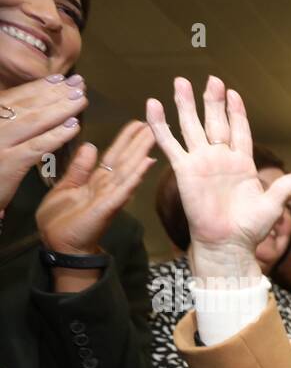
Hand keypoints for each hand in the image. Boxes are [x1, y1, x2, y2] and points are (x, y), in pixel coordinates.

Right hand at [0, 75, 89, 213]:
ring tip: (81, 100)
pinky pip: (38, 145)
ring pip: (35, 121)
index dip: (40, 86)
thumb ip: (8, 119)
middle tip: (79, 84)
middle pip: (28, 105)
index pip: (16, 96)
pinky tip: (75, 127)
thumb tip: (32, 103)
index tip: (61, 78)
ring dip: (61, 108)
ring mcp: (0, 142)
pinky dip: (57, 134)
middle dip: (56, 93)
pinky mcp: (9, 162)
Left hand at [37, 121, 155, 254]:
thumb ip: (79, 168)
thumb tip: (90, 146)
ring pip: (129, 170)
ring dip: (142, 152)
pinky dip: (136, 175)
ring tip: (154, 135)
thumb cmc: (62, 220)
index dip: (126, 139)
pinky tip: (147, 162)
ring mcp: (111, 196)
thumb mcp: (66, 186)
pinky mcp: (108, 206)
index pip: (115, 155)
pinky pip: (124, 188)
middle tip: (154, 122)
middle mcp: (108, 186)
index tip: (138, 123)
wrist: (60, 245)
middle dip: (139, 141)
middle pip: (127, 159)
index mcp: (97, 181)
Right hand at [146, 76, 290, 283]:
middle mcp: (221, 159)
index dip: (236, 112)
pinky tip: (153, 105)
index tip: (233, 93)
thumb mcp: (272, 206)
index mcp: (243, 164)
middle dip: (213, 101)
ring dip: (186, 105)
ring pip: (192, 127)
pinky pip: (170, 144)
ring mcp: (201, 162)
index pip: (240, 131)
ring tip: (180, 81)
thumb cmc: (250, 228)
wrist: (227, 244)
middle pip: (216, 123)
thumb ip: (285, 187)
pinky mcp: (184, 170)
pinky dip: (161, 125)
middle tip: (212, 79)